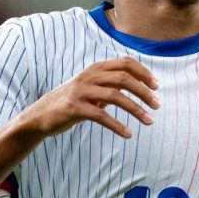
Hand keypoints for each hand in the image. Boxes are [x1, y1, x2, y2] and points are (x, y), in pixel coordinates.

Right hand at [17, 57, 158, 138]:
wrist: (41, 115)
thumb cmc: (73, 102)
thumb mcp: (92, 87)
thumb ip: (111, 83)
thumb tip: (141, 86)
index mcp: (96, 68)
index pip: (125, 63)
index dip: (143, 73)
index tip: (157, 86)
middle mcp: (89, 76)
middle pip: (123, 78)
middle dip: (144, 92)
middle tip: (158, 105)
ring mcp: (81, 91)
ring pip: (115, 96)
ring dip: (136, 110)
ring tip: (150, 121)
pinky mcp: (74, 108)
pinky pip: (101, 116)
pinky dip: (117, 126)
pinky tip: (128, 134)